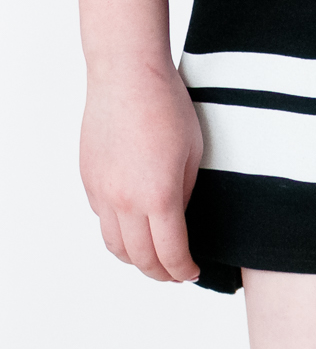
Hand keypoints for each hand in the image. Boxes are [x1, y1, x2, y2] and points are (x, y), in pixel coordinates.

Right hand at [80, 56, 203, 280]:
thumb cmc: (167, 104)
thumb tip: (178, 217)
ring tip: (152, 258)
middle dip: (160, 272)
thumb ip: (185, 191)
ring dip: (134, 259)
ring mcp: (102, 192)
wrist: (127, 74)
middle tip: (174, 273)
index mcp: (159, 196)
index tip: (191, 271)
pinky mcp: (88, 179)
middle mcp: (126, 201)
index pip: (170, 253)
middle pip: (140, 258)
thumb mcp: (193, 150)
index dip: (182, 270)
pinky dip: (118, 231)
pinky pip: (102, 219)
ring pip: (114, 245)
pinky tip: (132, 224)